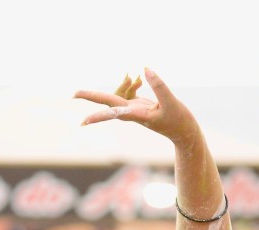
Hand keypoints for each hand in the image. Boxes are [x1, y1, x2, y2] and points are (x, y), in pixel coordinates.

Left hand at [75, 68, 199, 143]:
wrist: (185, 133)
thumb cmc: (180, 121)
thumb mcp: (172, 102)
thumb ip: (159, 86)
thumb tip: (144, 68)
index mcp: (138, 116)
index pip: (114, 114)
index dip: (99, 116)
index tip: (84, 121)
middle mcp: (132, 113)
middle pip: (108, 103)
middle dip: (91, 97)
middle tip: (73, 93)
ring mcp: (134, 110)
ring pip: (118, 95)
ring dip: (122, 84)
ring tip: (132, 79)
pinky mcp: (138, 106)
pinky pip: (127, 93)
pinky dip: (130, 84)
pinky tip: (137, 79)